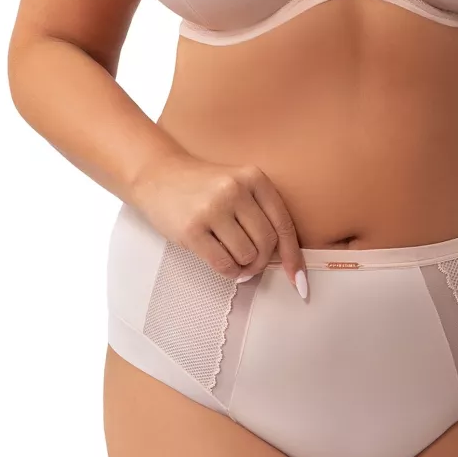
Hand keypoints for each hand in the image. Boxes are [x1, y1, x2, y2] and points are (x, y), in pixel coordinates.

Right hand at [130, 152, 308, 298]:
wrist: (158, 176)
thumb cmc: (204, 188)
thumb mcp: (238, 186)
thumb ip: (260, 213)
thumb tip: (286, 260)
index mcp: (254, 178)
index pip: (283, 224)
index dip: (293, 256)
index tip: (299, 280)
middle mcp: (235, 190)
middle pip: (267, 243)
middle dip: (262, 262)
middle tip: (251, 264)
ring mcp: (213, 209)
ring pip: (247, 255)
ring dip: (244, 266)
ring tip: (232, 258)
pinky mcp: (192, 229)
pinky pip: (223, 264)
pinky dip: (229, 272)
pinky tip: (224, 266)